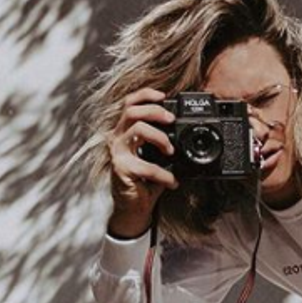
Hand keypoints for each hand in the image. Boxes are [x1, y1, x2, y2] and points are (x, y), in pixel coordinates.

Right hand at [107, 88, 177, 236]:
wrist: (133, 208)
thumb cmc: (144, 181)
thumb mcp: (155, 157)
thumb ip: (163, 143)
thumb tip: (184, 135)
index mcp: (124, 131)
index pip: (129, 103)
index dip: (145, 95)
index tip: (164, 96)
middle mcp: (117, 138)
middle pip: (131, 110)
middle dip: (155, 111)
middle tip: (172, 120)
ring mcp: (117, 153)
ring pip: (137, 128)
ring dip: (159, 137)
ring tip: (171, 151)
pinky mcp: (121, 169)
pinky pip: (147, 166)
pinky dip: (164, 175)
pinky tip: (173, 182)